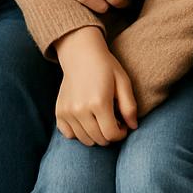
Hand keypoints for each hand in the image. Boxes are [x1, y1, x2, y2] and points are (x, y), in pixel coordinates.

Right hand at [54, 26, 137, 145]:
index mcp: (99, 102)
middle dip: (109, 135)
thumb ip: (129, 107)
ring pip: (84, 139)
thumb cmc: (105, 67)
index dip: (120, 134)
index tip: (123, 126)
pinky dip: (78, 133)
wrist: (81, 53)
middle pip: (98, 139)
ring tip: (101, 120)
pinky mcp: (59, 111)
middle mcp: (81, 109)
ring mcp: (67, 111)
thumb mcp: (123, 82)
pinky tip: (86, 121)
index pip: (111, 134)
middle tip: (113, 122)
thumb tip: (133, 127)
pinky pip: (69, 134)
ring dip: (95, 135)